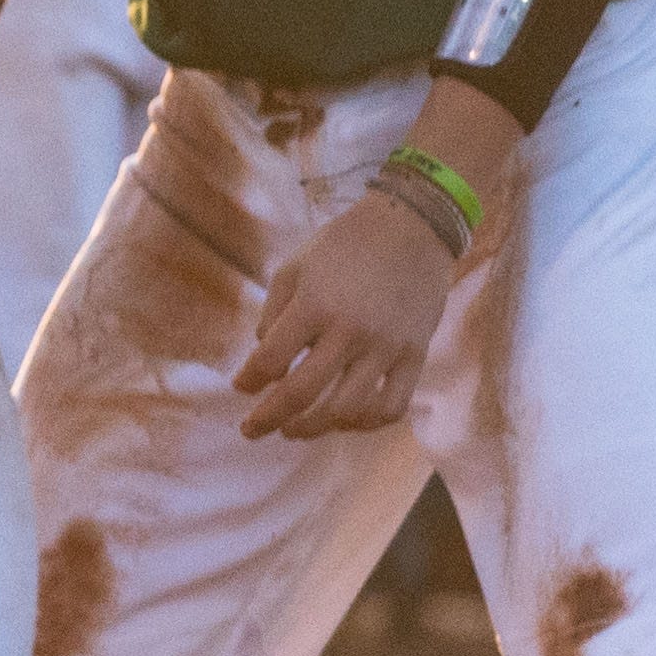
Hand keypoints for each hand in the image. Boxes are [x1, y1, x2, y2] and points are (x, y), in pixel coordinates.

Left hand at [233, 192, 455, 440]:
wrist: (413, 226)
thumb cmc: (346, 243)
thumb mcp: (296, 264)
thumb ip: (274, 310)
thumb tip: (267, 357)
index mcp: (315, 304)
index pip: (271, 360)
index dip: (249, 381)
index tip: (241, 388)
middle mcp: (349, 331)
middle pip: (302, 393)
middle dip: (269, 418)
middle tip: (253, 429)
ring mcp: (385, 348)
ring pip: (346, 411)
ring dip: (314, 429)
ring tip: (297, 429)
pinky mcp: (415, 357)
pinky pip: (391, 407)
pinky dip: (366, 424)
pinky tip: (347, 421)